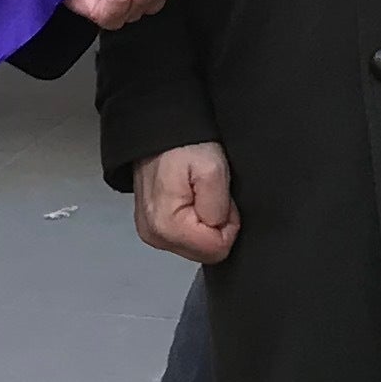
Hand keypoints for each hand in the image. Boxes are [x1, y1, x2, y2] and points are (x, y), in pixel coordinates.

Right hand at [134, 141, 236, 263]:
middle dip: (216, 222)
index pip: (216, 250)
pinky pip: (187, 236)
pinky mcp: (154, 228)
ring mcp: (152, 233)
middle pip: (206, 251)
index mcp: (167, 226)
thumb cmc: (183, 144)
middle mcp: (155, 236)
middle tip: (209, 191)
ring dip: (206, 219)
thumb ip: (219, 209)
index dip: (228, 222)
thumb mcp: (213, 169)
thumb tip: (218, 231)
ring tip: (199, 190)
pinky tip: (191, 196)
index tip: (220, 196)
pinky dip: (195, 218)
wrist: (160, 130)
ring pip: (197, 245)